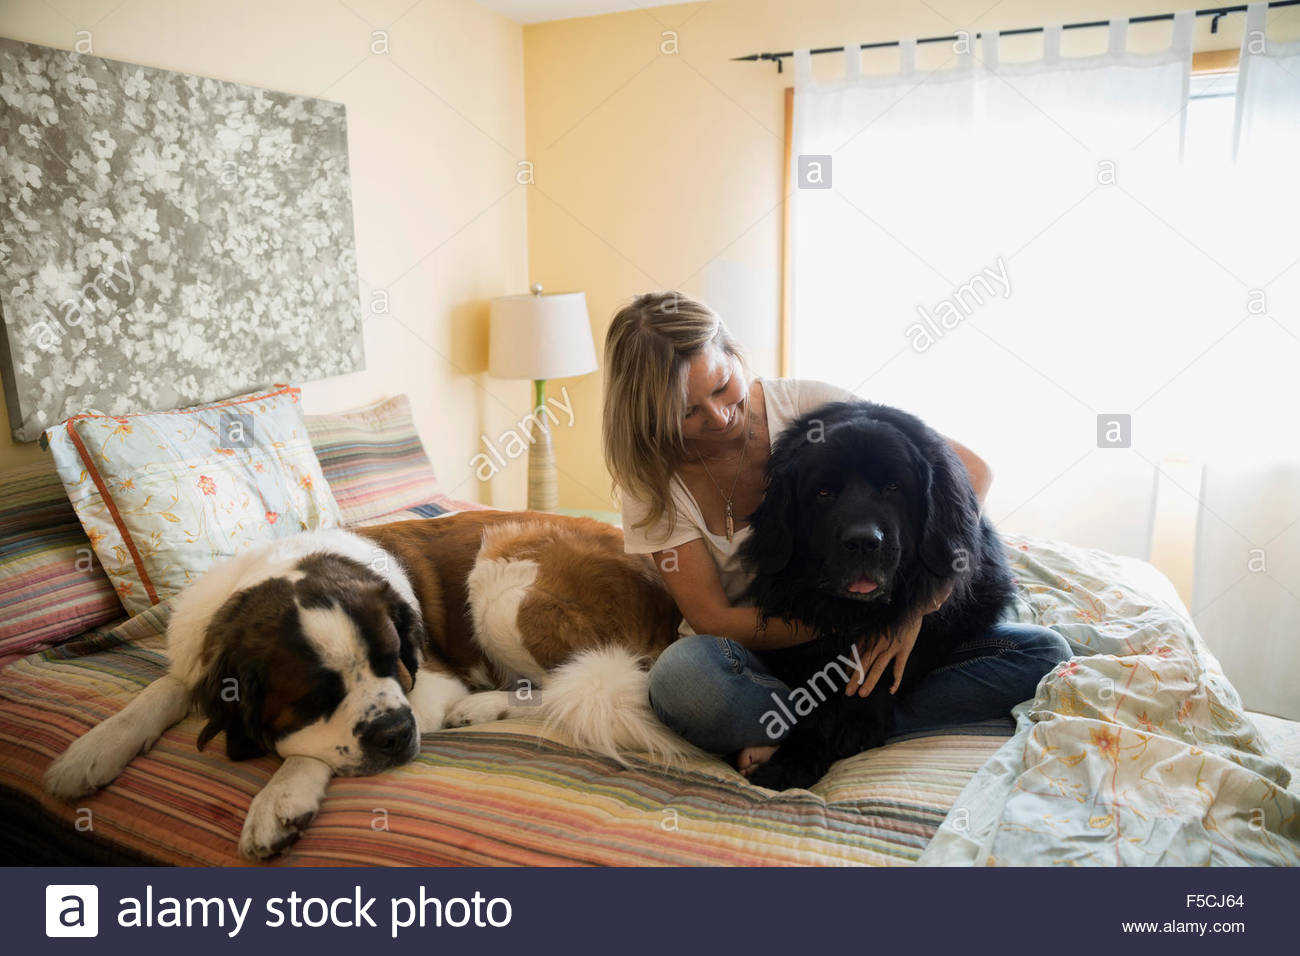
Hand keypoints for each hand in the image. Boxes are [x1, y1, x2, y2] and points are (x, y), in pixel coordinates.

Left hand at [844, 581, 952, 697]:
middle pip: (862, 664)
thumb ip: (864, 636)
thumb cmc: (889, 614)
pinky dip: (895, 680)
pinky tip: (891, 690)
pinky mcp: (903, 650)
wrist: (908, 606)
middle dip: (854, 679)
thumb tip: (855, 649)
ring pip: (877, 668)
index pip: (854, 656)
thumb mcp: (871, 623)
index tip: (845, 678)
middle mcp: (876, 644)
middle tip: (847, 693)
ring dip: (869, 682)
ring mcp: (890, 648)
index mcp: (867, 637)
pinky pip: (898, 668)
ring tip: (862, 694)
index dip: (849, 668)